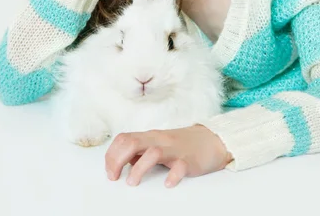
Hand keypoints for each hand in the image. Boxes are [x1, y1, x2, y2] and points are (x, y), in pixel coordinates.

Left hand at [104, 124, 232, 187]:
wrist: (210, 140)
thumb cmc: (180, 144)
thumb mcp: (157, 144)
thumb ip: (140, 150)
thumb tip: (123, 161)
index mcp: (149, 136)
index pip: (124, 139)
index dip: (112, 154)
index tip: (109, 172)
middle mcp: (159, 140)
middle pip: (133, 142)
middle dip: (118, 160)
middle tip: (114, 177)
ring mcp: (174, 149)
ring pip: (153, 153)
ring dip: (139, 169)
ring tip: (132, 183)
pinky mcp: (189, 160)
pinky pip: (180, 167)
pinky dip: (172, 176)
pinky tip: (167, 184)